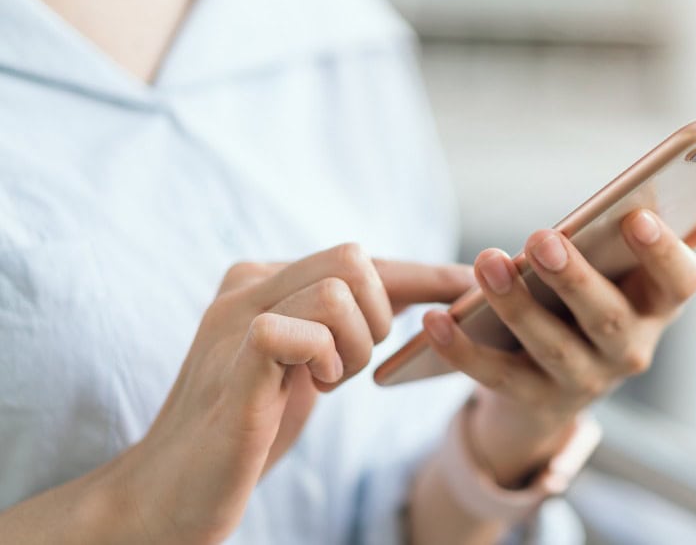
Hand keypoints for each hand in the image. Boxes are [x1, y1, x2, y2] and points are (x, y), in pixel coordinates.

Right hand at [117, 245, 471, 544]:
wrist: (171, 491)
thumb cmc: (245, 429)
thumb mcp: (304, 363)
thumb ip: (337, 324)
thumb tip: (409, 295)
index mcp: (265, 280)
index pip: (359, 260)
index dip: (422, 273)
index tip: (470, 284)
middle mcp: (248, 284)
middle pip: (354, 259)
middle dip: (378, 317)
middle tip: (346, 367)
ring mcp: (236, 317)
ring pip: (338, 291)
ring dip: (354, 347)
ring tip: (323, 383)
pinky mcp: (236, 359)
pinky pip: (303, 328)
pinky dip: (324, 360)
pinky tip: (309, 388)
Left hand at [421, 209, 695, 485]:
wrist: (555, 389)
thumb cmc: (597, 304)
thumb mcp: (632, 276)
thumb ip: (669, 236)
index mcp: (657, 307)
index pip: (681, 283)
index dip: (665, 253)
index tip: (637, 216)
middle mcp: (629, 351)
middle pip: (607, 318)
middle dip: (576, 279)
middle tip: (542, 239)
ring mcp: (583, 382)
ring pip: (552, 348)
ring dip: (517, 307)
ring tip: (486, 264)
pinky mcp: (532, 401)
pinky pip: (496, 378)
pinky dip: (463, 351)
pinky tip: (435, 320)